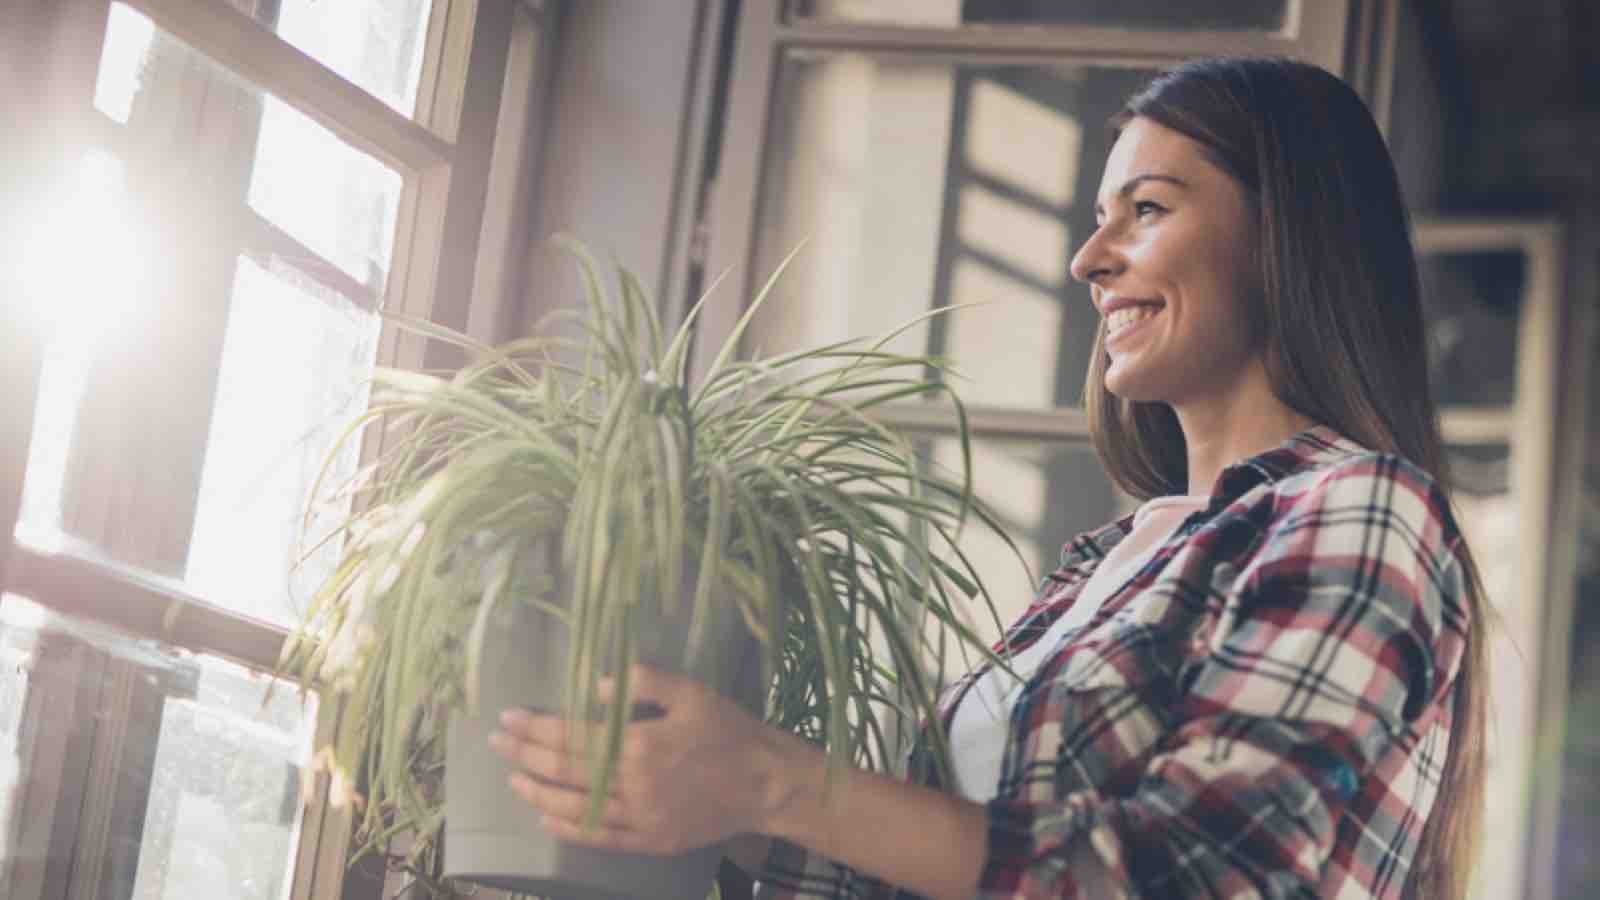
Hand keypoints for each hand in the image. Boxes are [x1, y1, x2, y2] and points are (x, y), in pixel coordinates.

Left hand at [487, 663, 790, 855]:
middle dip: (525, 754)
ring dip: (537, 794)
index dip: (536, 726)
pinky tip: (547, 819)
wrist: (767, 782)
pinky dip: (569, 830)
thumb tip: (591, 687)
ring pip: (575, 808)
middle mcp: (635, 784)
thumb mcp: (692, 691)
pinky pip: (601, 838)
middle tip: (496, 741)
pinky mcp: (651, 840)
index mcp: (641, 743)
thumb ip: (643, 682)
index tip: (508, 717)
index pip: (573, 735)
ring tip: (513, 778)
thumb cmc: (729, 730)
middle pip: (565, 770)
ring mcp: (642, 818)